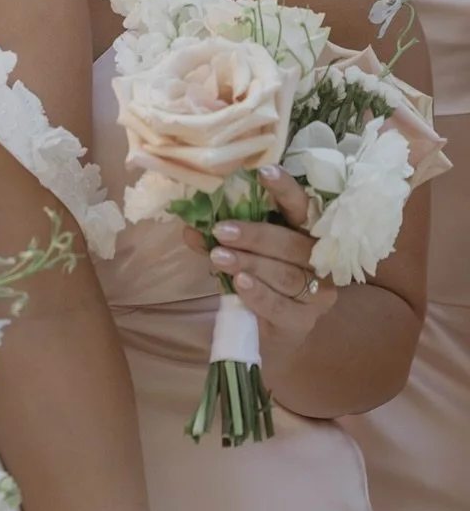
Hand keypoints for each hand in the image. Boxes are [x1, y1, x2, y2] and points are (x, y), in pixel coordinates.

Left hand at [183, 166, 338, 348]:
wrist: (265, 338)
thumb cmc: (256, 285)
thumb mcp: (238, 258)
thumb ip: (220, 242)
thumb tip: (190, 227)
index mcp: (304, 235)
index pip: (302, 207)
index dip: (285, 189)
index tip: (262, 172)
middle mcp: (319, 262)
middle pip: (293, 243)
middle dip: (255, 235)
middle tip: (221, 231)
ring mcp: (318, 294)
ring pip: (287, 274)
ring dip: (251, 263)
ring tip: (220, 257)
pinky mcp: (305, 322)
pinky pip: (282, 305)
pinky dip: (258, 293)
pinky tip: (239, 284)